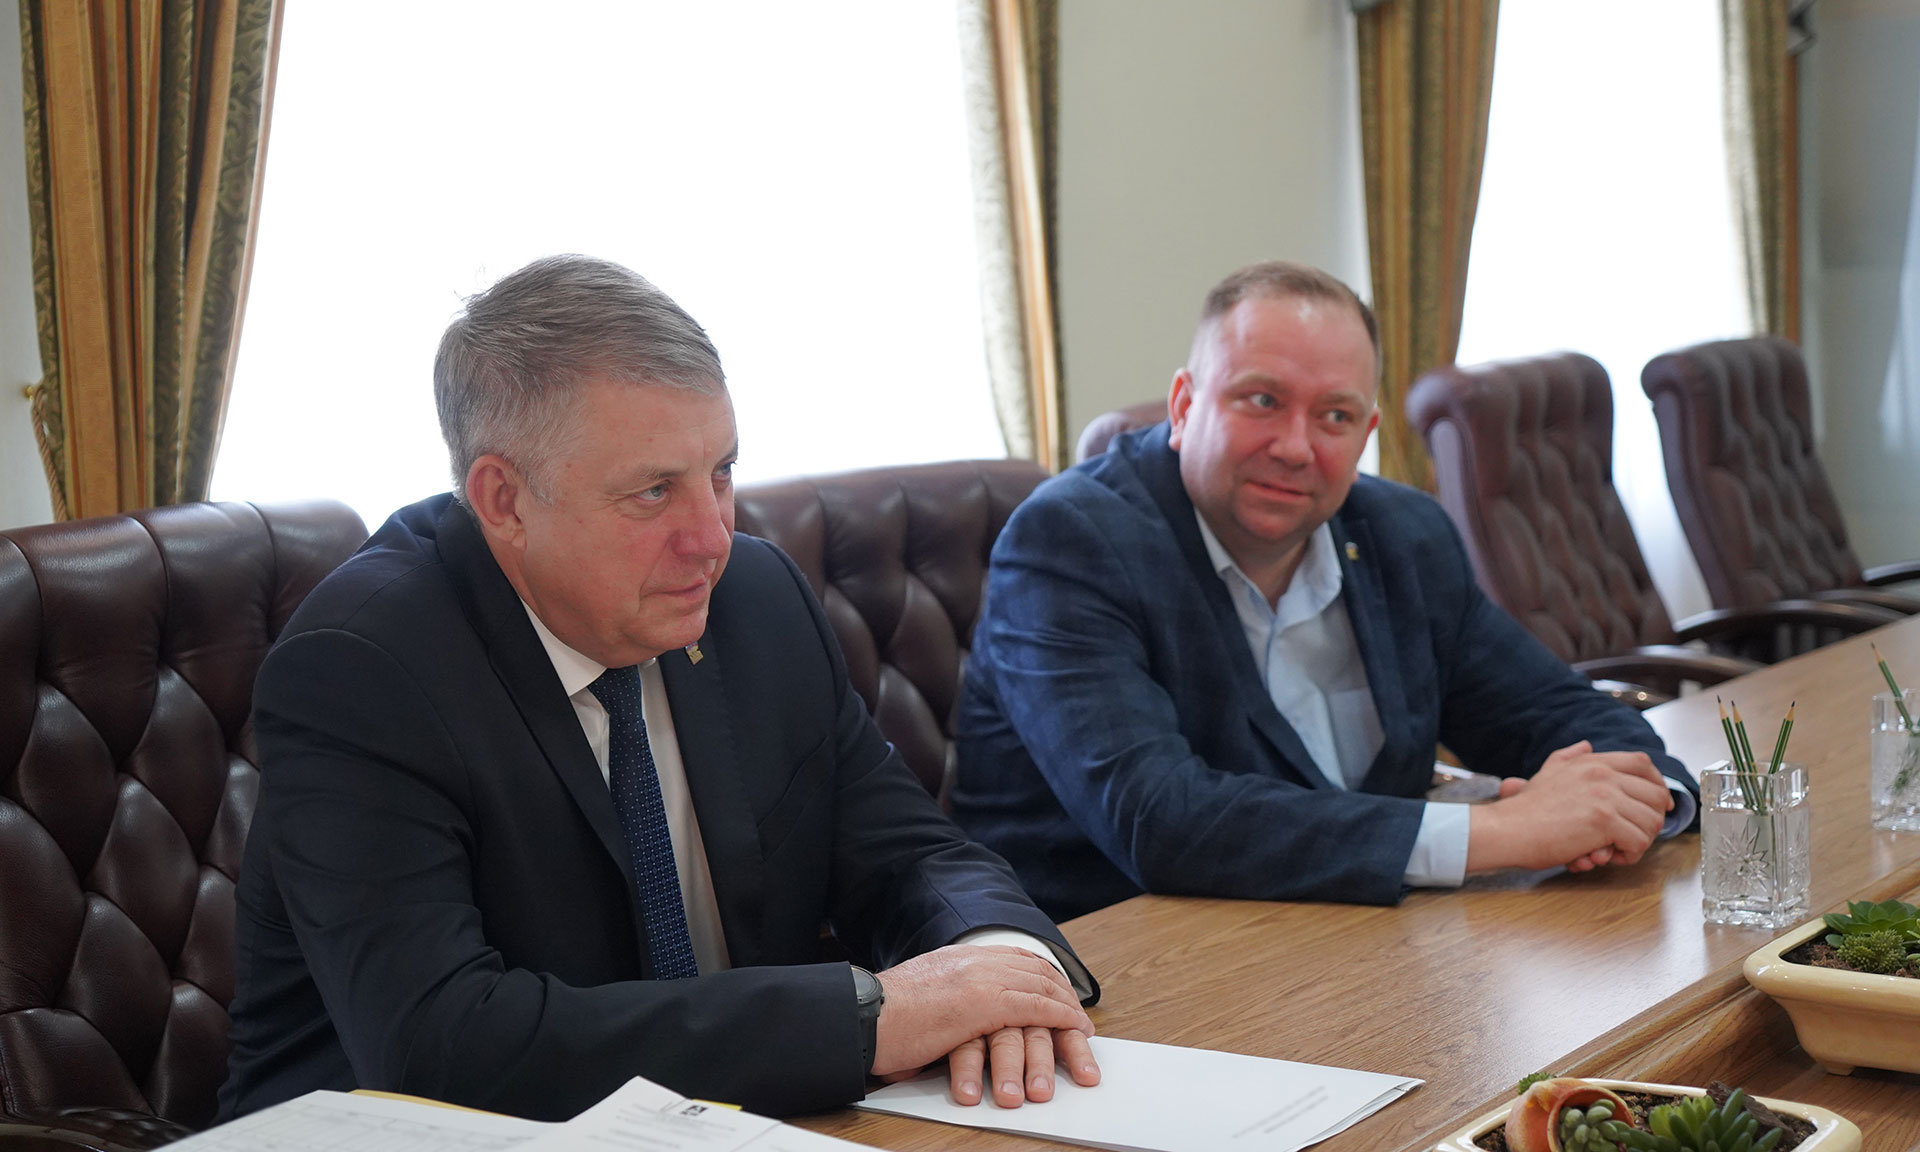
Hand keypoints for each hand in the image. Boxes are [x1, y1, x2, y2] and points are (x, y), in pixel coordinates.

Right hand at [870, 945, 1094, 1097]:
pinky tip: (1075, 1028)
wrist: (864, 1016)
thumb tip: (953, 1015)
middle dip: (1062, 991)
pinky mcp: (986, 1004)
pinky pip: (1037, 1007)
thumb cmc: (883, 1017)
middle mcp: (974, 960)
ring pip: (1042, 986)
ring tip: (1083, 1026)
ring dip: (1068, 1007)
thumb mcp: (921, 995)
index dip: (1041, 975)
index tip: (1057, 991)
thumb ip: (945, 996)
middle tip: (1078, 1013)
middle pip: (1034, 969)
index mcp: (958, 957)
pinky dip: (1062, 1017)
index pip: (1014, 957)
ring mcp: (982, 978)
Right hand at [1467, 741, 1672, 872]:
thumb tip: (1585, 745)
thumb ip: (1569, 757)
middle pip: (1656, 795)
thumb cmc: (1524, 809)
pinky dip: (1629, 854)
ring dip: (1639, 841)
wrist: (1507, 829)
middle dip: (1651, 820)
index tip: (1658, 805)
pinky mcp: (1603, 821)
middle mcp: (1602, 774)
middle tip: (1631, 836)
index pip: (1643, 764)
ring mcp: (1605, 796)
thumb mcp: (1548, 772)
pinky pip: (1639, 841)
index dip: (1658, 785)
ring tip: (1616, 850)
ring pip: (1652, 822)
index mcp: (1592, 762)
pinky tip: (1608, 856)